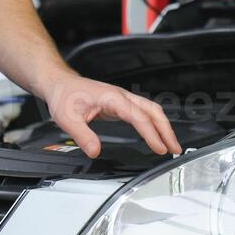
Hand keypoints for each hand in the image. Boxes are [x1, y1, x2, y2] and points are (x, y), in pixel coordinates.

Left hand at [42, 71, 182, 158]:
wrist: (59, 83)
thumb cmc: (64, 96)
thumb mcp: (68, 119)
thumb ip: (82, 136)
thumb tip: (95, 151)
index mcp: (112, 98)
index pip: (138, 117)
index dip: (151, 134)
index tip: (159, 148)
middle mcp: (121, 96)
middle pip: (152, 110)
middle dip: (166, 130)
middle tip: (175, 149)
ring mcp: (122, 98)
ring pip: (150, 110)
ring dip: (163, 126)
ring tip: (171, 145)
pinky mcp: (120, 103)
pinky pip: (143, 112)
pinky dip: (154, 123)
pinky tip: (155, 135)